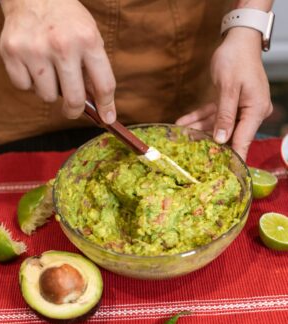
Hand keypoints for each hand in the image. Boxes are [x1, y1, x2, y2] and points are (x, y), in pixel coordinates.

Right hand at [0, 0, 115, 122]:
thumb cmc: (67, 21)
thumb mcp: (90, 38)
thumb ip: (96, 72)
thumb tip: (101, 108)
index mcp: (88, 40)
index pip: (103, 85)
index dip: (106, 106)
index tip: (107, 118)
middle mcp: (62, 45)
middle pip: (74, 99)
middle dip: (75, 110)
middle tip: (73, 109)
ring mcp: (35, 49)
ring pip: (47, 97)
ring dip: (50, 91)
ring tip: (49, 71)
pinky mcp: (12, 52)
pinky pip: (24, 87)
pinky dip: (29, 83)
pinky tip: (33, 65)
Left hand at [176, 27, 272, 159]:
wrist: (237, 40)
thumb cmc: (236, 60)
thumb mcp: (228, 88)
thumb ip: (224, 115)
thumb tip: (221, 139)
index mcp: (255, 110)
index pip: (243, 140)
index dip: (232, 157)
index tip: (221, 172)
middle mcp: (249, 112)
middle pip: (228, 134)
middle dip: (208, 143)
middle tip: (190, 153)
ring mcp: (239, 108)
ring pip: (217, 125)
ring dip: (198, 130)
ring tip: (180, 136)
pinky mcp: (228, 103)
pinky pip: (213, 114)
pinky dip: (198, 118)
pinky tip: (182, 122)